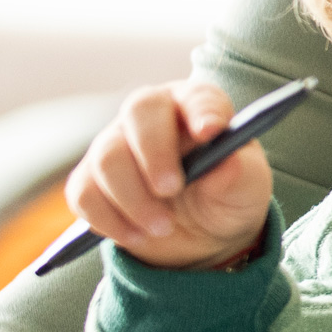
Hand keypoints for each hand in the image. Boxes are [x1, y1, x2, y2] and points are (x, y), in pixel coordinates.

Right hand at [68, 80, 272, 270]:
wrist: (202, 233)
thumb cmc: (228, 195)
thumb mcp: (247, 189)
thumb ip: (240, 174)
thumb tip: (227, 163)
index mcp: (197, 106)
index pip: (197, 96)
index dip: (201, 111)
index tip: (209, 132)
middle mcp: (151, 116)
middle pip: (138, 113)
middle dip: (154, 155)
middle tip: (171, 191)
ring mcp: (115, 144)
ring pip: (107, 158)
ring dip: (133, 199)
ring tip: (164, 226)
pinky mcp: (91, 179)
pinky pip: (84, 194)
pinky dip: (108, 220)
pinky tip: (136, 235)